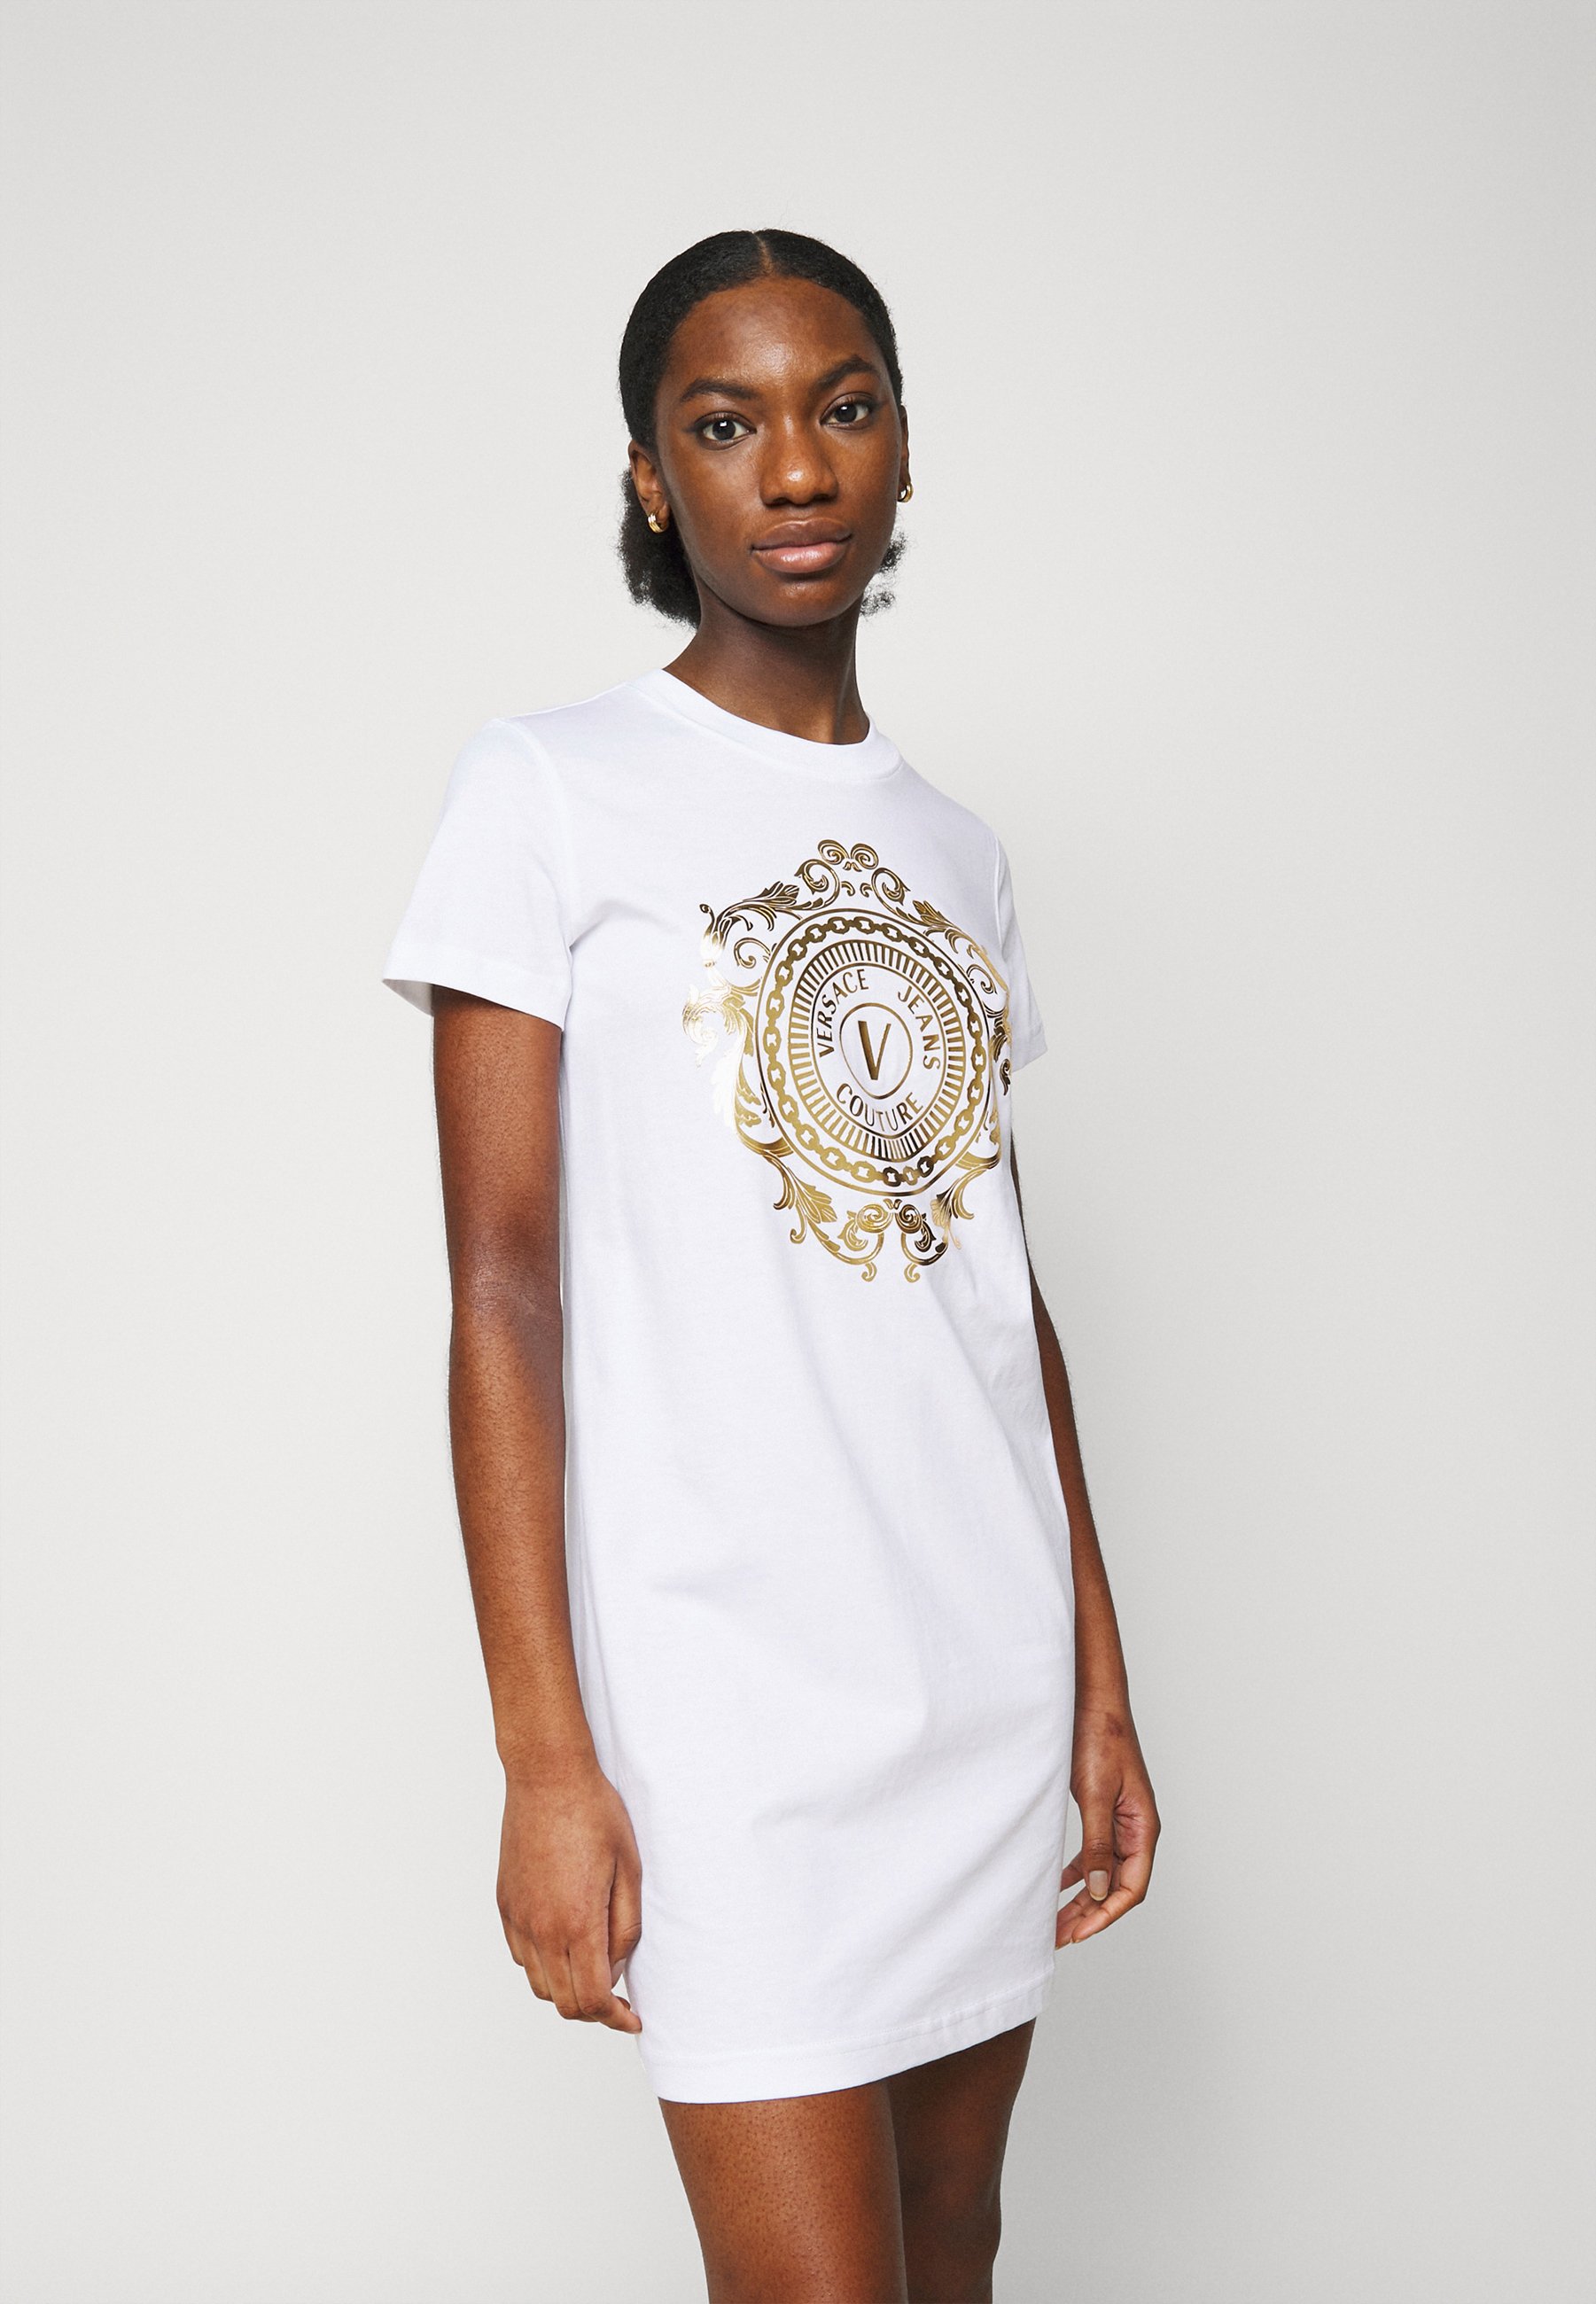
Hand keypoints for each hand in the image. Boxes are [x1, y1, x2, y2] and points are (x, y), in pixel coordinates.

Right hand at [497, 1756, 642, 2031]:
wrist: (548, 1776)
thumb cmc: (594, 1815)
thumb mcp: (630, 1869)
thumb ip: (626, 1928)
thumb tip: (616, 1968)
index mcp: (577, 1923)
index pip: (592, 1999)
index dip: (616, 2018)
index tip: (632, 2018)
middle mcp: (541, 1928)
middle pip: (564, 2002)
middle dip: (594, 2011)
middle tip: (619, 2000)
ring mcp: (518, 1917)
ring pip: (539, 1984)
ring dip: (567, 1990)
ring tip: (593, 1970)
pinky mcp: (505, 1904)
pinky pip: (521, 1955)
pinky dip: (543, 1965)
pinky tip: (565, 1944)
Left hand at [1057, 1704, 1158, 1946]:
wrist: (1093, 1700)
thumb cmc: (1100, 1739)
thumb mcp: (1094, 1795)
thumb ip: (1096, 1843)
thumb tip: (1095, 1890)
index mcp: (1143, 1827)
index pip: (1132, 1887)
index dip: (1105, 1914)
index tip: (1078, 1932)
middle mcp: (1137, 1828)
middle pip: (1118, 1885)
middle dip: (1091, 1914)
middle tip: (1060, 1936)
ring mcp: (1121, 1820)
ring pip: (1104, 1872)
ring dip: (1083, 1897)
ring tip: (1057, 1920)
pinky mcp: (1104, 1809)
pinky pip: (1096, 1852)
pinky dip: (1079, 1871)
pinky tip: (1061, 1883)